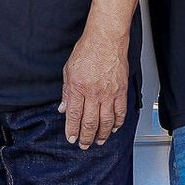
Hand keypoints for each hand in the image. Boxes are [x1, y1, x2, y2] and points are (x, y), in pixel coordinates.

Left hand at [60, 28, 129, 148]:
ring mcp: (109, 93)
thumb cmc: (88, 50)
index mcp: (78, 88)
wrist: (106, 39)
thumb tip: (63, 108)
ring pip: (106, 121)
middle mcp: (94, 93)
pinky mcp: (121, 90)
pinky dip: (118, 123)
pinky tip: (115, 128)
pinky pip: (120, 112)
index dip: (72, 130)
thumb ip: (67, 92)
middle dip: (86, 137)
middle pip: (90, 122)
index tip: (71, 138)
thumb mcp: (68, 70)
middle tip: (84, 144)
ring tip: (99, 141)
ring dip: (102, 134)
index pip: (74, 115)